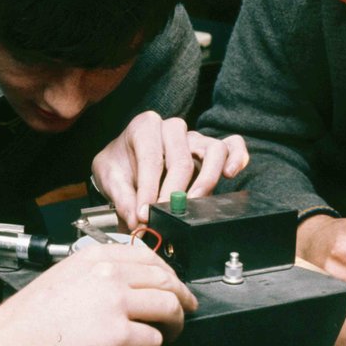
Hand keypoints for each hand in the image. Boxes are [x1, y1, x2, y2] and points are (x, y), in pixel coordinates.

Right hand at [0, 243, 196, 345]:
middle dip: (181, 296)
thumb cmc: (25, 320)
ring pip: (169, 305)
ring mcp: (115, 302)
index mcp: (93, 256)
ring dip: (176, 322)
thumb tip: (123, 287)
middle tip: (185, 309)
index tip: (171, 283)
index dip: (166, 272)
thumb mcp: (62, 278)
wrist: (5, 345)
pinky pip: (154, 338)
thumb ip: (94, 276)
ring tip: (170, 333)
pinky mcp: (118, 335)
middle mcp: (107, 274)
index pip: (147, 255)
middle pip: (165, 278)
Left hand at [92, 111, 248, 229]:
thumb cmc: (119, 166)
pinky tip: (231, 173)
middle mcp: (172, 128)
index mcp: (144, 127)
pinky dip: (237, 156)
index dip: (148, 188)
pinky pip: (232, 145)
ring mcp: (194, 138)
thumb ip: (122, 198)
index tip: (144, 214)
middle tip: (167, 216)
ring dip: (206, 180)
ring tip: (196, 201)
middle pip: (181, 159)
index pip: (151, 158)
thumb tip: (137, 219)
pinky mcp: (211, 150)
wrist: (125, 164)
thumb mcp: (109, 178)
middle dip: (174, 192)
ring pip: (212, 150)